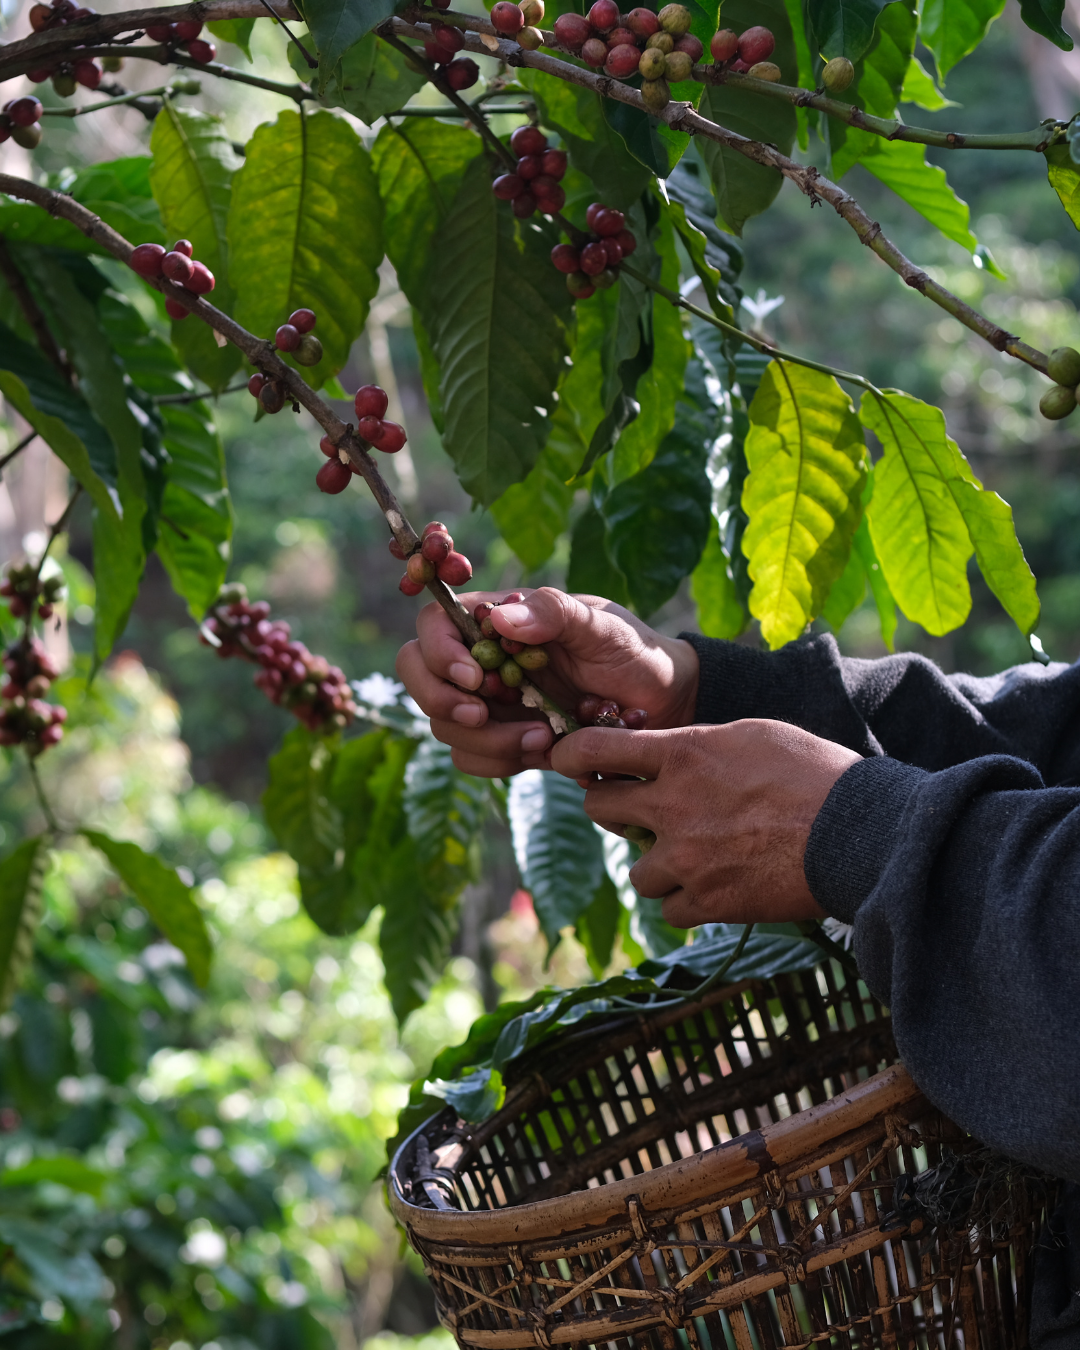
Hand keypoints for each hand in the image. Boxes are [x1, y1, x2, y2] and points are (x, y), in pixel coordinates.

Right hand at [395, 587, 699, 777]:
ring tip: (542, 738)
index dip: (438, 654)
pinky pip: (472, 759)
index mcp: (495, 621)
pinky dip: (499, 762)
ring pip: (445, 727)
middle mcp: (481, 659)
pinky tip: (545, 752)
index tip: (476, 679)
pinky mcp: (504, 740)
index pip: (432, 626)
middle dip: (443, 703)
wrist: (663, 703)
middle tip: (482, 718)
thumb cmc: (632, 650)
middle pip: (418, 677)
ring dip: (486, 741)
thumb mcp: (601, 624)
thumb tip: (500, 620)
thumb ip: (553, 613)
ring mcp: (489, 703)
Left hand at [550, 718, 860, 925]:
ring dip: (656, 865)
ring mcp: (686, 859)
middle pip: (599, 809)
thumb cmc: (815, 772)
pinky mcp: (708, 903)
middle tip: (638, 812)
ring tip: (695, 857)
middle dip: (612, 809)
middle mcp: (672, 806)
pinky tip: (713, 886)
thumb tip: (670, 749)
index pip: (594, 750)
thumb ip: (699, 743)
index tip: (568, 760)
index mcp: (682, 754)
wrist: (857, 833)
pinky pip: (667, 909)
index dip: (570, 754)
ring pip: (634, 871)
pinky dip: (683, 901)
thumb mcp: (752, 734)